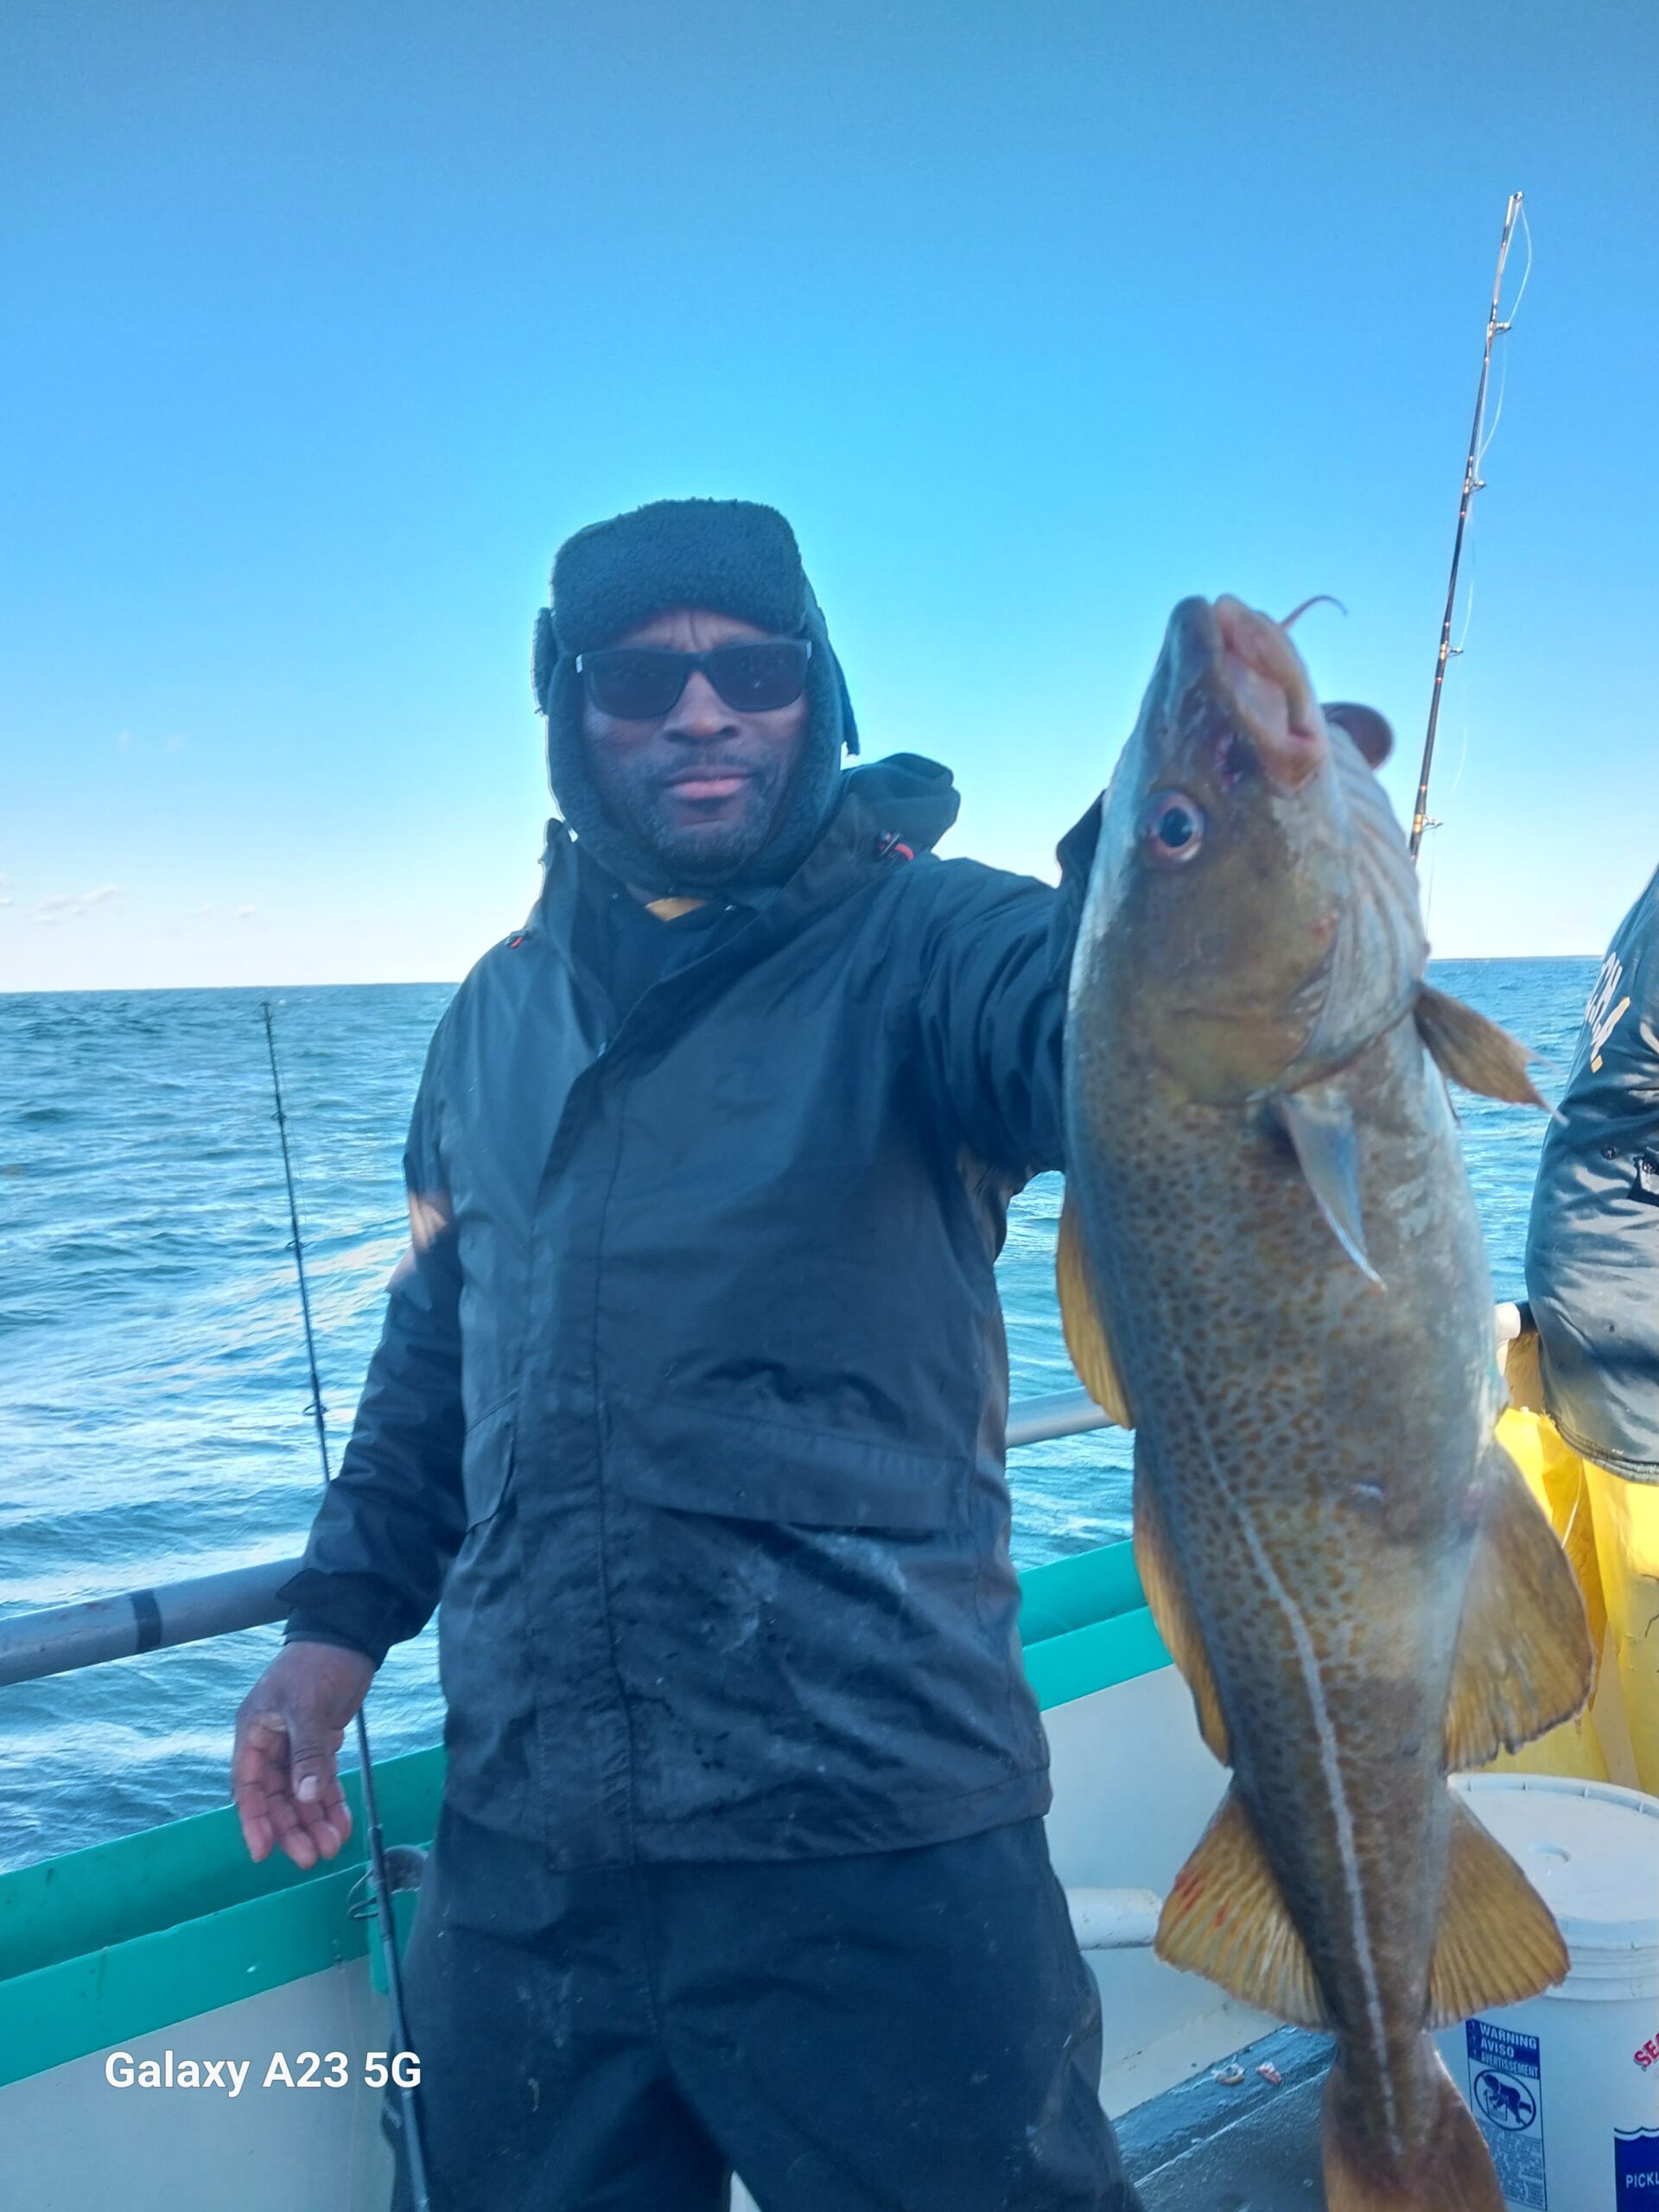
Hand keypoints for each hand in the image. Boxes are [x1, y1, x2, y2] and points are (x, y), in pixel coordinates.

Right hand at [232, 1641, 373, 1867]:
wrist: (348, 1638)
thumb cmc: (316, 1666)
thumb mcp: (307, 1707)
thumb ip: (307, 1753)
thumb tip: (305, 1798)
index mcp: (254, 1733)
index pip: (247, 1787)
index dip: (254, 1821)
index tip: (263, 1853)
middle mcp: (271, 1745)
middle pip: (277, 1798)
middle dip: (292, 1828)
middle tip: (311, 1858)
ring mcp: (296, 1747)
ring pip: (301, 1794)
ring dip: (314, 1820)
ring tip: (332, 1846)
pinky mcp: (321, 1744)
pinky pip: (322, 1781)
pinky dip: (331, 1802)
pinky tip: (343, 1824)